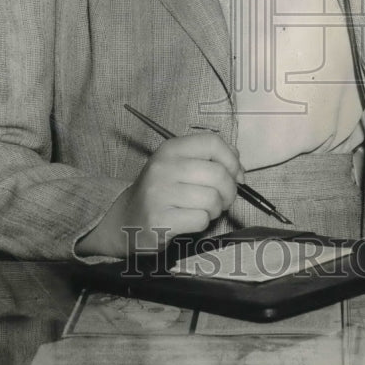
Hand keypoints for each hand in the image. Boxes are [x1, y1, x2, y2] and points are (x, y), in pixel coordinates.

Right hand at [80, 132, 243, 256]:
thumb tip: (238, 168)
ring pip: (212, 199)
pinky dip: (203, 222)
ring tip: (205, 209)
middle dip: (230, 191)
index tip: (236, 174)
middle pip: (218, 174)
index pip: (212, 142)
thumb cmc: (161, 191)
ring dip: (216, 209)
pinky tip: (191, 220)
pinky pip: (201, 219)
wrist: (126, 220)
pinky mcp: (160, 221)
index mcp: (170, 149)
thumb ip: (207, 159)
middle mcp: (163, 168)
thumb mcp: (177, 165)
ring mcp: (159, 194)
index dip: (232, 159)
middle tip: (224, 199)